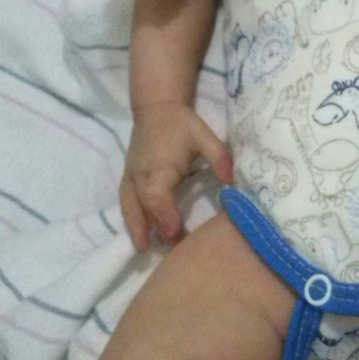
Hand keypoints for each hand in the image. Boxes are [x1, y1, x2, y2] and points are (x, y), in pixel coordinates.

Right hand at [120, 102, 233, 251]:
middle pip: (144, 207)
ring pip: (130, 207)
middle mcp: (140, 175)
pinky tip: (139, 235)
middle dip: (156, 229)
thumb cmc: (181, 124)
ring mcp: (131, 177)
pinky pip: (125, 202)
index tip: (176, 234)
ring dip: (137, 228)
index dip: (165, 216)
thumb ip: (219, 157)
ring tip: (144, 250)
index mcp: (158, 166)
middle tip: (172, 251)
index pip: (158, 196)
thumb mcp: (204, 135)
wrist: (156, 108)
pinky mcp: (128, 178)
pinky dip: (130, 219)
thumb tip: (232, 180)